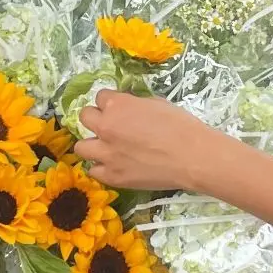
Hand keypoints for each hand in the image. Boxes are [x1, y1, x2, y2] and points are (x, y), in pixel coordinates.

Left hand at [74, 90, 221, 190]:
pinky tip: (114, 166)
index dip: (111, 102)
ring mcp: (106, 154)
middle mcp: (105, 127)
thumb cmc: (180, 126)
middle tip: (110, 126)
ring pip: (81, 147)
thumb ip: (134, 105)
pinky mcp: (112, 176)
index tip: (119, 109)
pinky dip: (102, 167)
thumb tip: (127, 108)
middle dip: (96, 119)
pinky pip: (94, 171)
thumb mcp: (155, 103)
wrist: (192, 157)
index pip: (100, 96)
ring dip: (93, 145)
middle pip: (85, 117)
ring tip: (107, 149)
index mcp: (116, 105)